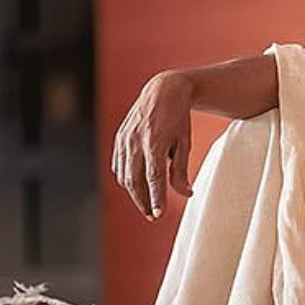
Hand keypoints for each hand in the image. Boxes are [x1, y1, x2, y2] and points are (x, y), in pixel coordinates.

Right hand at [112, 70, 195, 219]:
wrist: (163, 90)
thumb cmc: (178, 117)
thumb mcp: (184, 142)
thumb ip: (181, 170)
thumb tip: (186, 194)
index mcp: (154, 141)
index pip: (153, 177)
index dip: (155, 198)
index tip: (158, 214)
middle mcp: (136, 141)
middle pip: (134, 180)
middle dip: (143, 201)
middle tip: (152, 214)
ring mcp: (124, 139)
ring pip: (124, 175)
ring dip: (134, 192)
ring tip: (147, 202)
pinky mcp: (119, 138)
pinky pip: (118, 165)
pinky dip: (125, 178)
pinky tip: (135, 184)